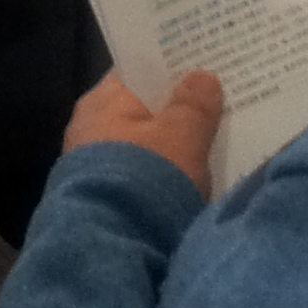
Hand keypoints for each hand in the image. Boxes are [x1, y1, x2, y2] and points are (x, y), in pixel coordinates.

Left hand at [64, 66, 224, 197]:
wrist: (112, 245)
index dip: (169, 66)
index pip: (138, 71)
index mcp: (103, 100)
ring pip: (142, 142)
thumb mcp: (180, 137)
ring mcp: (93, 162)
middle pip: (141, 108)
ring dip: (170, 142)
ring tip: (211, 138)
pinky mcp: (103, 195)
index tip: (200, 62)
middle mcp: (90, 126)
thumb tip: (201, 76)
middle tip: (218, 100)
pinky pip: (140, 171)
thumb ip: (193, 105)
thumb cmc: (146, 177)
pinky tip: (189, 176)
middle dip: (174, 106)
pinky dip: (162, 170)